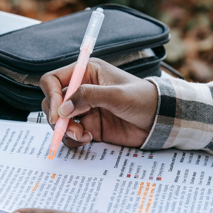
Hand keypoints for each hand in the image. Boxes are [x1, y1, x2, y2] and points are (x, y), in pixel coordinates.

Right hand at [40, 58, 158, 147]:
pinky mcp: (89, 127)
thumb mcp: (117, 95)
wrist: (161, 121)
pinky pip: (70, 135)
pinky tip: (89, 139)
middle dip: (57, 118)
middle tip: (70, 128)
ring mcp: (84, 110)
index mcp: (86, 73)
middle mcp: (81, 90)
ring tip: (83, 135)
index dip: (52, 95)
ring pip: (59, 121)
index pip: (54, 80)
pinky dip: (73, 140)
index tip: (57, 114)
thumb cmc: (144, 99)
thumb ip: (89, 97)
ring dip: (65, 130)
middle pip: (52, 102)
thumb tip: (63, 108)